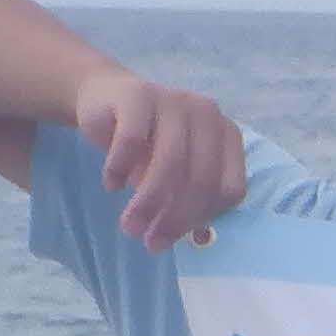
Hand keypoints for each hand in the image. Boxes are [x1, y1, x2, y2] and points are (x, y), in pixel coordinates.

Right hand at [70, 65, 248, 248]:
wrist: (106, 98)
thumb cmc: (147, 143)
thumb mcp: (173, 175)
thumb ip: (191, 202)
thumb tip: (201, 240)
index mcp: (228, 136)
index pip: (229, 189)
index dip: (202, 219)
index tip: (173, 238)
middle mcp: (208, 114)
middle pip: (201, 179)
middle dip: (174, 218)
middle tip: (148, 241)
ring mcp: (174, 100)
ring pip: (170, 164)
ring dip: (147, 202)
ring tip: (129, 225)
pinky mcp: (138, 93)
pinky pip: (132, 141)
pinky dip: (120, 169)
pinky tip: (112, 184)